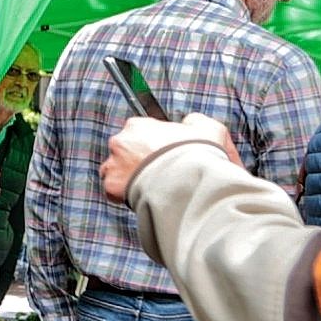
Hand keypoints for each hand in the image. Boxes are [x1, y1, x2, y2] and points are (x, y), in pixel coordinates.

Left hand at [101, 113, 239, 203]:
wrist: (190, 182)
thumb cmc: (198, 155)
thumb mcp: (208, 128)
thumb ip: (195, 122)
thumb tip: (190, 124)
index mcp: (138, 126)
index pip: (141, 133)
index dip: (155, 146)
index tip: (165, 156)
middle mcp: (120, 142)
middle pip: (126, 153)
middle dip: (140, 163)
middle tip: (160, 174)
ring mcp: (113, 165)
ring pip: (117, 172)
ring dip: (131, 179)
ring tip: (152, 187)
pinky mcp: (111, 187)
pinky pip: (114, 193)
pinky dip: (126, 197)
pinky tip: (144, 197)